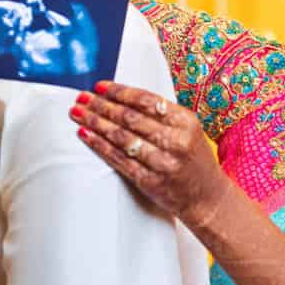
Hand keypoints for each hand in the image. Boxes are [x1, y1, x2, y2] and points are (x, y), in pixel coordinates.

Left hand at [71, 83, 228, 227]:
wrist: (206, 197)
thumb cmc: (193, 160)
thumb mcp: (188, 130)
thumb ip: (163, 114)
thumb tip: (122, 97)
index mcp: (186, 121)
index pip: (146, 100)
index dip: (119, 92)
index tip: (100, 87)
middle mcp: (176, 140)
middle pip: (130, 117)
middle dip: (101, 105)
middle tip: (82, 98)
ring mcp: (163, 163)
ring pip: (121, 137)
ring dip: (95, 123)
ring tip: (78, 114)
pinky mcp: (150, 182)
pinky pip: (119, 160)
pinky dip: (99, 146)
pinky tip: (86, 136)